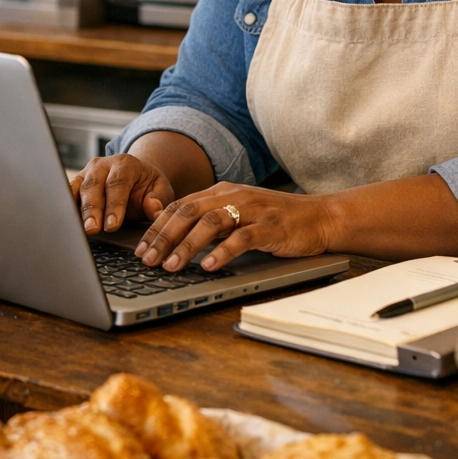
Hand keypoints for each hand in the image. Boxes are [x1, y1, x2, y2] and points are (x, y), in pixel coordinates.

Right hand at [71, 154, 174, 234]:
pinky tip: (66, 223)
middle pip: (94, 186)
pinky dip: (65, 208)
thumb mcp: (161, 190)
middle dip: (93, 209)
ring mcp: (86, 173)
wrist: (135, 178)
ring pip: (77, 189)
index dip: (115, 205)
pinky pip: (67, 194)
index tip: (113, 225)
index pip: (118, 183)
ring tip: (77, 229)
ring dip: (77, 210)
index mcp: (126, 163)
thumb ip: (159, 200)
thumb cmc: (147, 187)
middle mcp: (102, 165)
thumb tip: (154, 209)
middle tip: (92, 229)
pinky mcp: (76, 184)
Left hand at [135, 183, 338, 272]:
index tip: (140, 248)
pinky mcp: (269, 227)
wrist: (318, 217)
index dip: (156, 227)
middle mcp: (233, 196)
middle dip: (164, 237)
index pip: (180, 206)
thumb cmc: (274, 220)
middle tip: (147, 259)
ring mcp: (252, 210)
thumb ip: (208, 219)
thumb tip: (170, 233)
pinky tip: (208, 266)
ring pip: (210, 223)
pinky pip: (241, 238)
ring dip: (187, 245)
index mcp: (221, 192)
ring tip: (171, 265)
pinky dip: (222, 252)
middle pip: (189, 212)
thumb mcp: (237, 214)